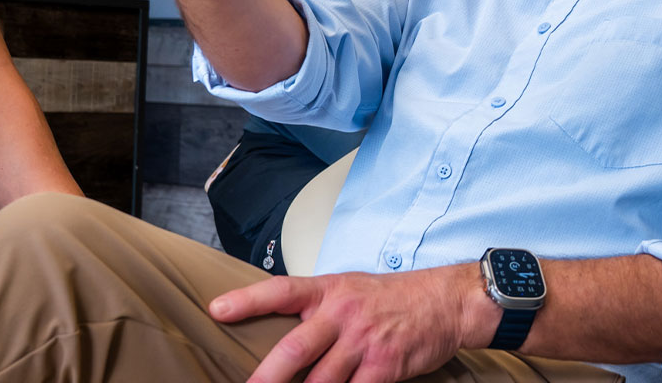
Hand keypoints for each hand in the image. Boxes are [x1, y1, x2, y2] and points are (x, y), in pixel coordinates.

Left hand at [210, 264, 490, 382]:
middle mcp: (342, 314)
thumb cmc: (390, 298)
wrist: (444, 301)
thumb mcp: (348, 287)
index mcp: (328, 290)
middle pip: (295, 349)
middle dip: (267, 377)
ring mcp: (363, 342)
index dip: (247, 300)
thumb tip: (276, 330)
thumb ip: (314, 307)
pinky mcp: (384, 366)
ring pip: (322, 382)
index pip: (281, 291)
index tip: (217, 310)